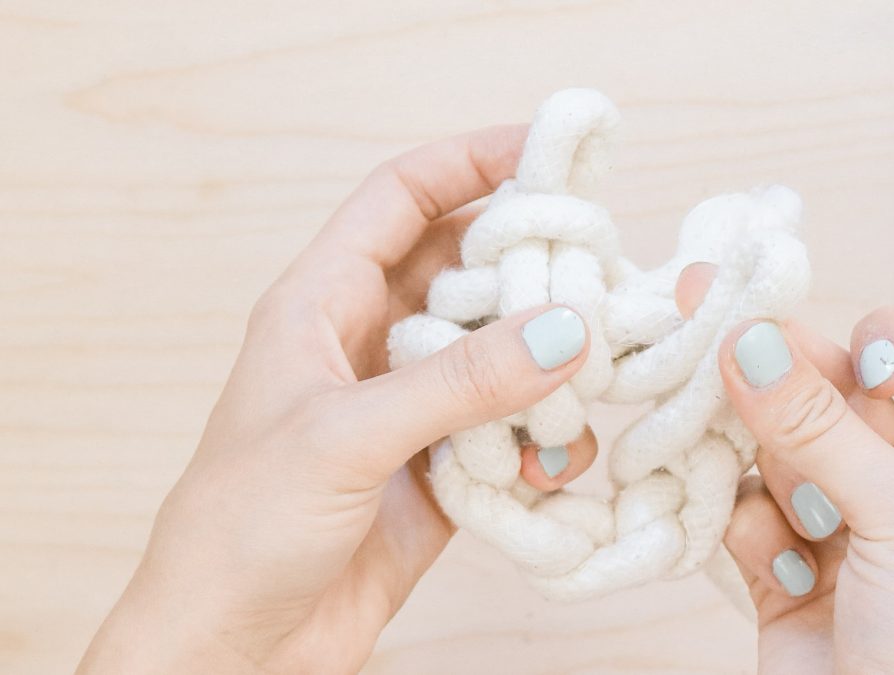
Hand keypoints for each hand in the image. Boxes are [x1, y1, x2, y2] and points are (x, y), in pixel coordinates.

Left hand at [78, 125, 600, 673]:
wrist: (234, 649)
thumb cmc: (241, 529)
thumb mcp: (345, 437)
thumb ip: (459, 383)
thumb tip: (567, 328)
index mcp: (322, 304)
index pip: (401, 199)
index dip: (470, 162)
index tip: (548, 150)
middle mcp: (371, 345)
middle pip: (467, 271)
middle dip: (530, 267)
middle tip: (599, 271)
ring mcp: (409, 409)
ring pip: (498, 355)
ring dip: (546, 364)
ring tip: (585, 378)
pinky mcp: (440, 471)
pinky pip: (509, 434)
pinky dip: (542, 443)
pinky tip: (552, 466)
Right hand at [678, 265, 893, 673]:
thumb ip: (818, 425)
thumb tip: (748, 340)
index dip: (889, 341)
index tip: (854, 363)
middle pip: (835, 393)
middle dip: (787, 378)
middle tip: (719, 335)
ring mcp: (841, 526)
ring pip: (778, 450)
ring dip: (764, 464)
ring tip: (777, 497)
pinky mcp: (783, 570)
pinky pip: (747, 513)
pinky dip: (750, 529)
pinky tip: (779, 565)